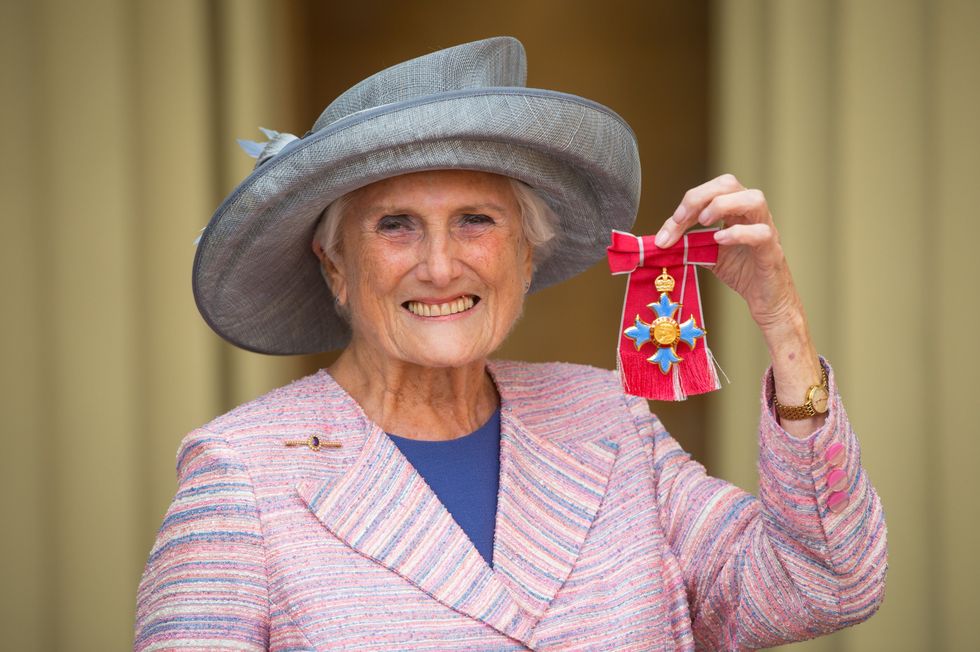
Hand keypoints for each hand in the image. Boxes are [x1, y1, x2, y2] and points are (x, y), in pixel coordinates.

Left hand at [656, 174, 825, 436]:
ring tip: (704, 222)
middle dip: (700, 196)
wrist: (767, 301)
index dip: (685, 204)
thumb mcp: (708, 254)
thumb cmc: (741, 272)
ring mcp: (765, 229)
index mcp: (735, 210)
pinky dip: (738, 233)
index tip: (667, 230)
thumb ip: (687, 244)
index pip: (710, 191)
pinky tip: (719, 241)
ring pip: (754, 199)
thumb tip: (657, 242)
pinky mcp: (771, 251)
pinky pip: (761, 233)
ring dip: (723, 205)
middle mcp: (751, 214)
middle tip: (682, 219)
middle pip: (730, 183)